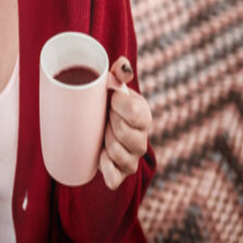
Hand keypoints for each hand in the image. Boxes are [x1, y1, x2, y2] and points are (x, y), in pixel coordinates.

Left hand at [99, 56, 152, 190]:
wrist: (100, 126)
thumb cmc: (107, 103)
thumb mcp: (113, 85)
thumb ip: (119, 72)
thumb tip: (122, 64)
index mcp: (143, 114)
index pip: (136, 112)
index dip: (118, 105)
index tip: (109, 99)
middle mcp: (142, 139)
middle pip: (124, 133)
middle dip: (109, 123)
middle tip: (104, 117)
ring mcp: (132, 158)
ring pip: (117, 154)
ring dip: (105, 143)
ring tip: (102, 133)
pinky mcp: (121, 174)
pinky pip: (114, 178)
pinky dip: (104, 167)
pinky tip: (100, 155)